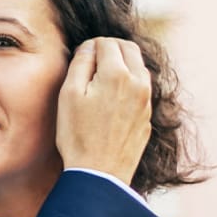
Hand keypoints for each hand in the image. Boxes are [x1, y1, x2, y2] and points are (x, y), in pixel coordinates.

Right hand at [56, 37, 151, 187]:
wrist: (100, 173)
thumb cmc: (78, 135)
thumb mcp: (69, 95)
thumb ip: (80, 64)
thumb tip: (89, 47)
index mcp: (117, 74)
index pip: (106, 43)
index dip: (90, 45)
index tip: (80, 56)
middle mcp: (138, 82)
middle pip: (129, 48)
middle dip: (110, 47)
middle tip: (92, 58)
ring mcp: (146, 99)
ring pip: (138, 66)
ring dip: (122, 63)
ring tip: (101, 76)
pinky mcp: (147, 115)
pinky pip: (141, 87)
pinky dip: (128, 82)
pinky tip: (112, 96)